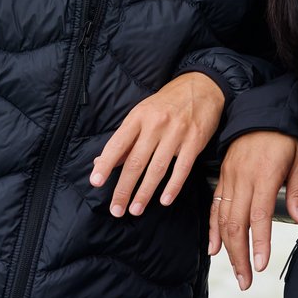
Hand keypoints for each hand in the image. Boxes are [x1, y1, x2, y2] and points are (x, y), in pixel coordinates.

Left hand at [89, 73, 224, 218]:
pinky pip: (182, 168)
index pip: (118, 143)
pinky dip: (173, 186)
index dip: (106, 164)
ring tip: (135, 209)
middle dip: (124, 188)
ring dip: (145, 192)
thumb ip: (124, 141)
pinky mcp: (194, 141)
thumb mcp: (141, 115)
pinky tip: (164, 200)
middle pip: (136, 161)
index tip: (96, 182)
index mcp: (138, 117)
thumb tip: (100, 163)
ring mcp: (176, 133)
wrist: (200, 87)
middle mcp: (156, 124)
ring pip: (157, 168)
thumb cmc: (165, 104)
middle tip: (116, 209)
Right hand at [209, 130, 297, 289]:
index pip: (259, 215)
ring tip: (236, 271)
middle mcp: (242, 179)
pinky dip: (212, 230)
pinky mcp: (223, 178)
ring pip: (222, 219)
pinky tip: (214, 248)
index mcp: (263, 175)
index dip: (260, 242)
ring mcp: (229, 179)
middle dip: (239, 255)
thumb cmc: (284, 136)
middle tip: (246, 280)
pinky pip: (214, 207)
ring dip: (227, 249)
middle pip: (236, 223)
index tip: (261, 264)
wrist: (262, 113)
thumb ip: (296, 191)